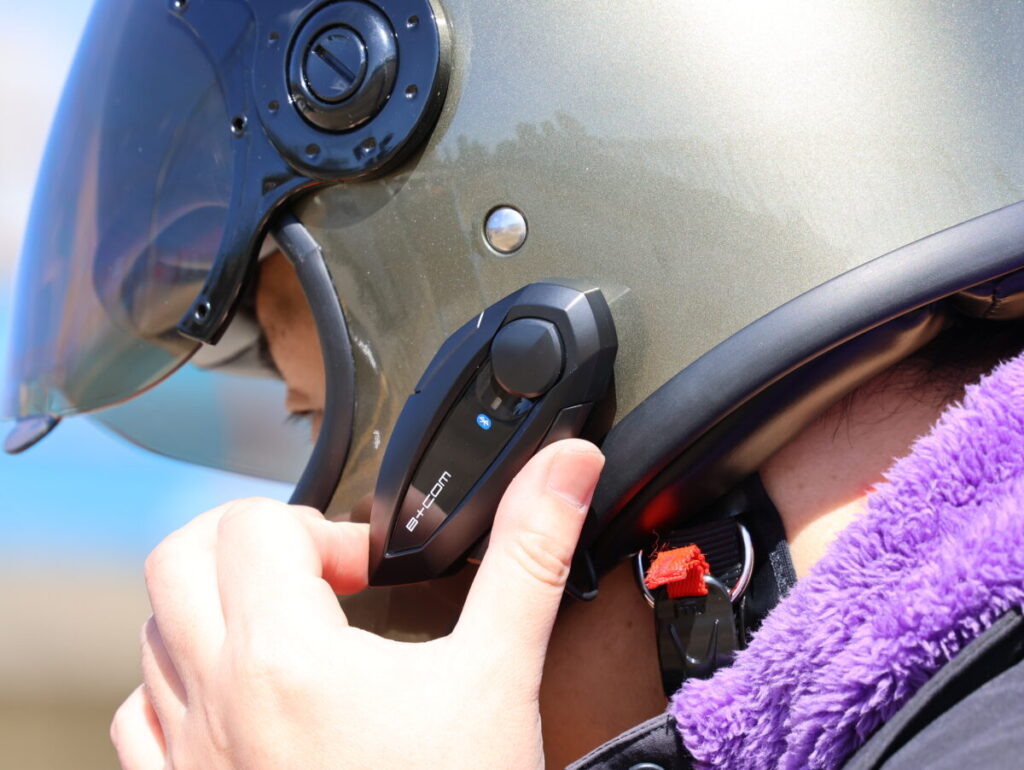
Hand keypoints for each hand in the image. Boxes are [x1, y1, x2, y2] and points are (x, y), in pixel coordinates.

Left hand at [111, 439, 604, 768]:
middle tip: (314, 575)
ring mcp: (189, 757)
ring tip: (288, 630)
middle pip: (180, 559)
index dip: (324, 529)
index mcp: (283, 655)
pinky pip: (142, 722)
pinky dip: (182, 688)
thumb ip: (527, 556)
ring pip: (155, 635)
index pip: (257, 525)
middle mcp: (216, 700)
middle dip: (251, 545)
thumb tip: (565, 467)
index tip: (372, 571)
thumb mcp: (499, 675)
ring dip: (214, 608)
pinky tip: (243, 704)